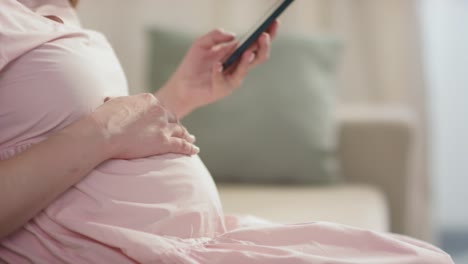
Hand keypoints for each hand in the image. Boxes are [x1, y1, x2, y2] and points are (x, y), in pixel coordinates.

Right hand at [91, 93, 198, 158]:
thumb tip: (110, 100)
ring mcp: (163, 127)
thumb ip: (117, 102)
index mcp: (149, 100)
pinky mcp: (164, 142)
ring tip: (191, 140)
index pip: (160, 108)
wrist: (104, 132)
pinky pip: (182, 145)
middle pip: (173, 118)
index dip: (164, 116)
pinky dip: (190, 148)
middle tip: (182, 130)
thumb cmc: (103, 118)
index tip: (165, 120)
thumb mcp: (112, 103)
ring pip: (180, 131)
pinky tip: (195, 150)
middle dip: (178, 125)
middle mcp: (159, 111)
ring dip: (187, 135)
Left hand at [156, 20, 279, 117]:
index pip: (256, 43)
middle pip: (259, 56)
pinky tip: (216, 65)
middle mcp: (238, 67)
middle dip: (264, 46)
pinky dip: (219, 72)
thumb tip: (233, 36)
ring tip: (248, 50)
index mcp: (236, 54)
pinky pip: (224, 80)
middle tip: (263, 36)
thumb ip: (215, 35)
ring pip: (245, 69)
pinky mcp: (222, 90)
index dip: (267, 33)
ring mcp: (232, 79)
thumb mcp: (201, 44)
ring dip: (248, 60)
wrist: (180, 85)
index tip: (273, 21)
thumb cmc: (192, 65)